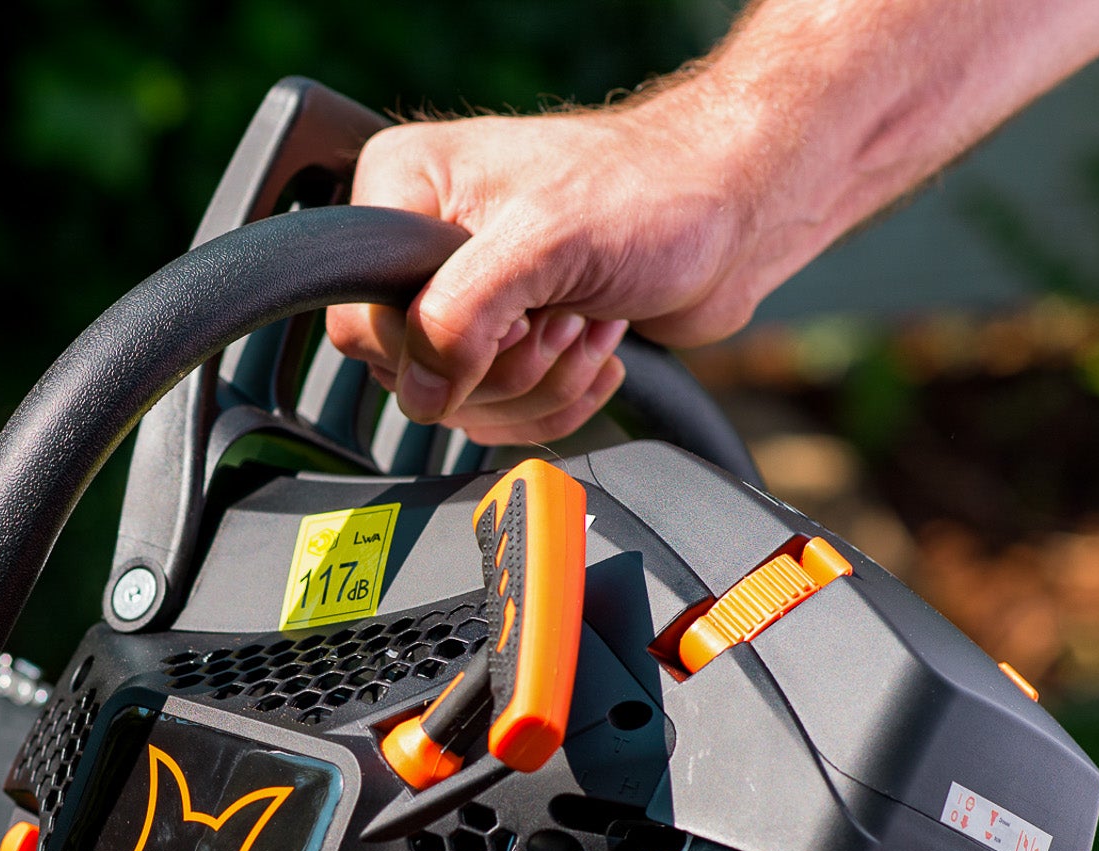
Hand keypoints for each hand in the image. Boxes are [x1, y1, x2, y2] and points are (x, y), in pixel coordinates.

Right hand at [327, 91, 773, 445]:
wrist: (737, 213)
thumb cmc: (654, 192)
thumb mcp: (543, 242)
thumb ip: (458, 316)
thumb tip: (419, 392)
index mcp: (405, 189)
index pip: (361, 319)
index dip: (431, 347)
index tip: (504, 324)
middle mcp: (425, 243)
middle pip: (413, 375)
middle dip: (504, 368)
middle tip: (557, 316)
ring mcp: (470, 296)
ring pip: (461, 404)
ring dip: (541, 383)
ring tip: (585, 325)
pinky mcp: (511, 339)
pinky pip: (504, 413)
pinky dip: (560, 398)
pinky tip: (596, 346)